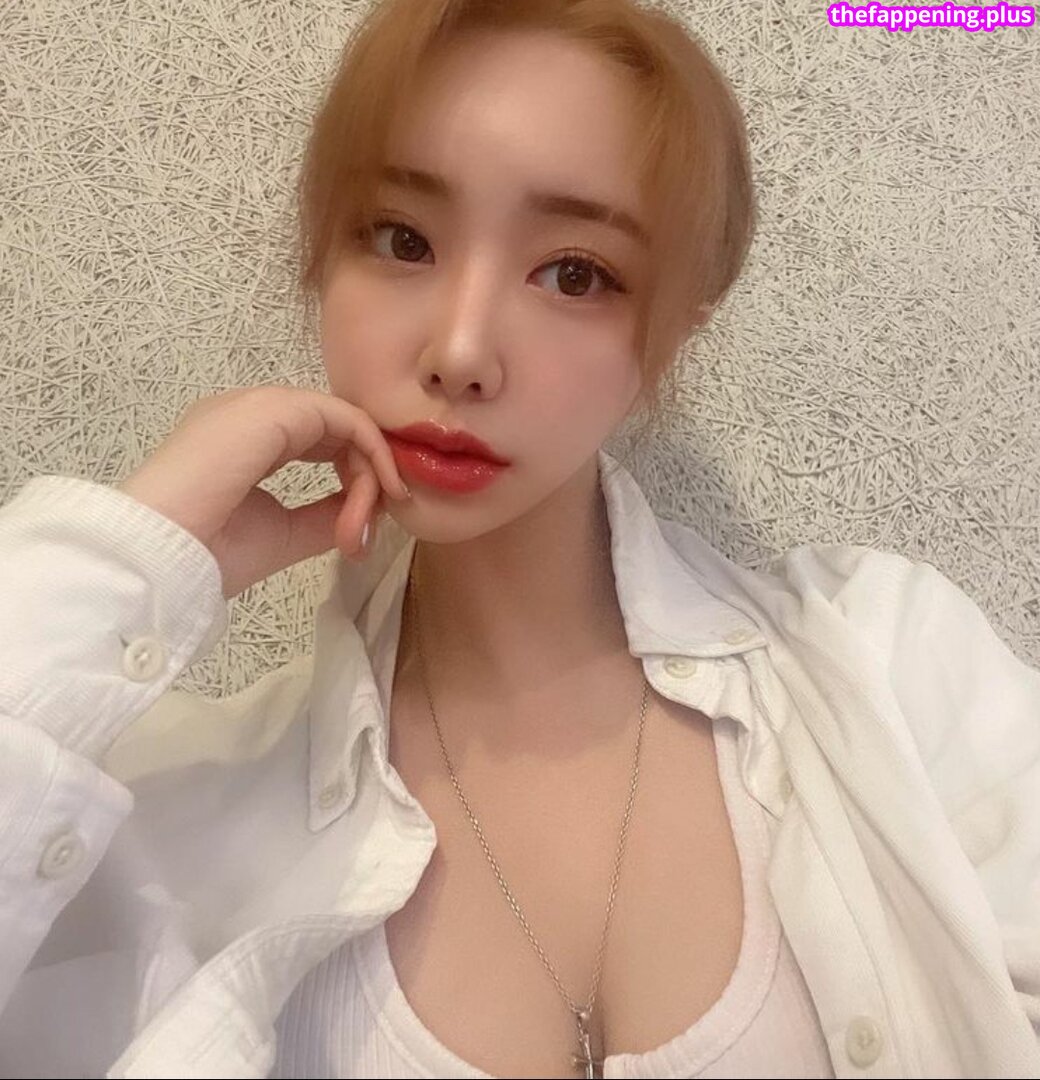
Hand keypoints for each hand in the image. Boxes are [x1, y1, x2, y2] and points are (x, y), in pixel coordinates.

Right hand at [116, 385, 410, 599]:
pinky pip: (343, 417)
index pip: (316, 440)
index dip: (351, 477)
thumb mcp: (283, 533)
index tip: (361, 529)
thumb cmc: (209, 552)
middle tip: (368, 527)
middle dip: (366, 473)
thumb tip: (370, 509)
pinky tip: (378, 488)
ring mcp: (259, 406)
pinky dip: (370, 451)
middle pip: (334, 427)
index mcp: (241, 439)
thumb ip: (325, 516)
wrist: (163, 555)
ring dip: (369, 469)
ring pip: (342, 421)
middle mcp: (250, 413)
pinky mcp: (272, 409)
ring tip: (368, 517)